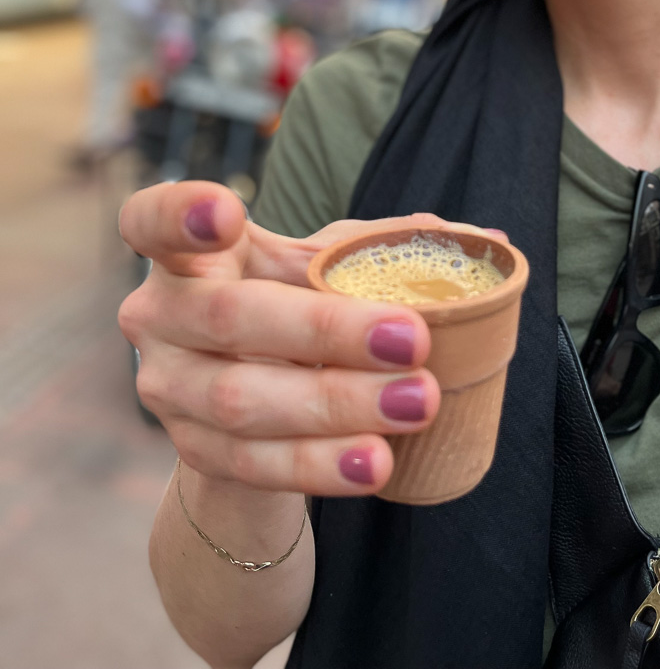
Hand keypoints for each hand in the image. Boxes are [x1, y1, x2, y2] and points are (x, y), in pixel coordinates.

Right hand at [118, 181, 492, 495]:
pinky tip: (375, 462)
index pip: (152, 220)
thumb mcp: (324, 274)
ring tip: (419, 404)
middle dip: (327, 330)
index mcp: (188, 254)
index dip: (180, 214)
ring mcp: (167, 389)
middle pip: (229, 316)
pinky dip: (320, 464)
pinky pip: (256, 464)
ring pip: (245, 399)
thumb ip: (386, 249)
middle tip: (414, 339)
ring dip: (339, 403)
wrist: (257, 416)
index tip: (228, 212)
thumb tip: (491, 241)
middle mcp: (160, 316)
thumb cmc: (295, 316)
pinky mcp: (192, 452)